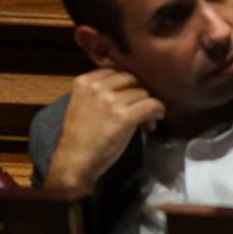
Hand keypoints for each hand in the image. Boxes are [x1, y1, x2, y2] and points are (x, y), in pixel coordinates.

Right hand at [43, 68, 164, 189]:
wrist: (74, 162)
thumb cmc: (78, 138)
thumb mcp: (80, 104)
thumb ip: (97, 91)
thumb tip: (126, 88)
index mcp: (84, 81)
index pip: (115, 71)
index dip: (125, 85)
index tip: (128, 98)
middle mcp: (97, 87)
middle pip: (130, 78)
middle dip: (137, 92)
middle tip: (139, 109)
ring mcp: (110, 101)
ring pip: (142, 93)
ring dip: (147, 106)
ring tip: (145, 122)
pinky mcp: (123, 117)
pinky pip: (151, 105)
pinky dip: (158, 111)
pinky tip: (154, 121)